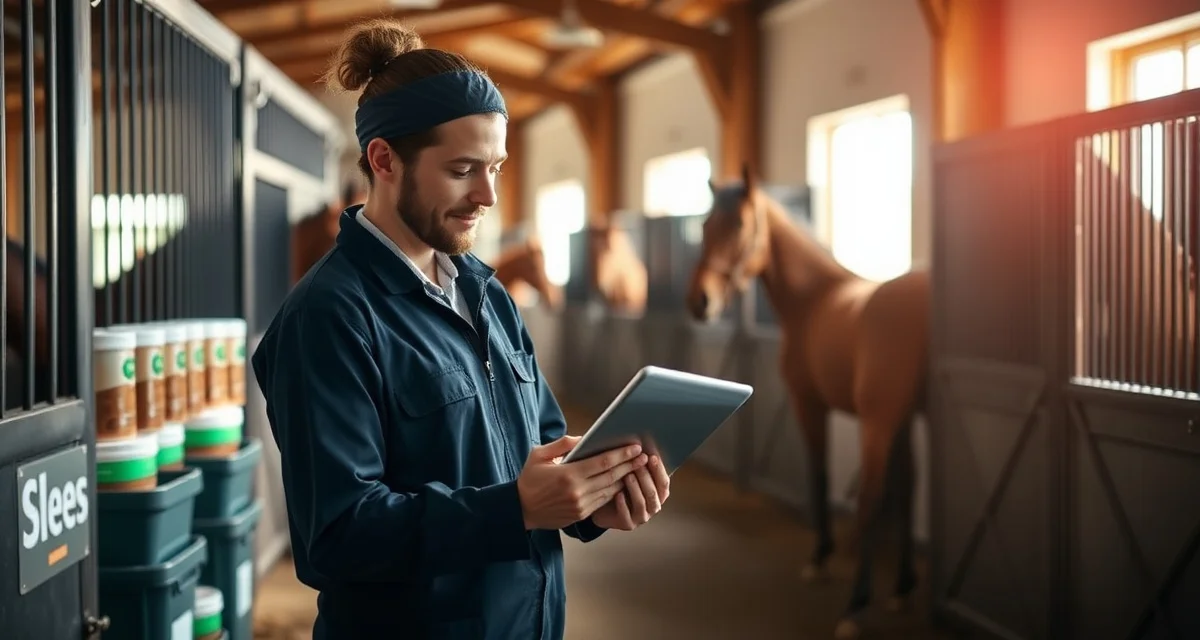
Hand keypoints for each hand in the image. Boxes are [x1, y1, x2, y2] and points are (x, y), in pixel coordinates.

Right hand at [517, 436, 648, 529]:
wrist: (520, 510)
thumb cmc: (529, 479)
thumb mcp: (539, 455)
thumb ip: (562, 444)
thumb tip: (583, 438)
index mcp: (568, 474)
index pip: (602, 463)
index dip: (621, 455)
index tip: (635, 447)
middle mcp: (577, 491)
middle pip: (611, 476)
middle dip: (630, 465)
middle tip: (644, 456)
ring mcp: (580, 505)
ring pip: (610, 490)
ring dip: (626, 479)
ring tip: (638, 468)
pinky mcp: (581, 515)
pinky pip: (603, 501)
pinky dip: (615, 491)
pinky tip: (622, 483)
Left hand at [591, 454, 669, 530]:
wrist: (604, 506)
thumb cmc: (620, 485)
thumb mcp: (631, 474)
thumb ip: (639, 465)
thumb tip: (640, 447)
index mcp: (659, 493)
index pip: (664, 483)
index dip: (659, 470)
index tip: (651, 456)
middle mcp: (653, 506)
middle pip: (654, 493)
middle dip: (646, 477)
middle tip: (638, 463)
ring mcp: (641, 517)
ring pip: (642, 503)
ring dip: (635, 488)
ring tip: (627, 476)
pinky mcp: (628, 524)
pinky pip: (626, 515)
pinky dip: (622, 504)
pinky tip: (617, 493)